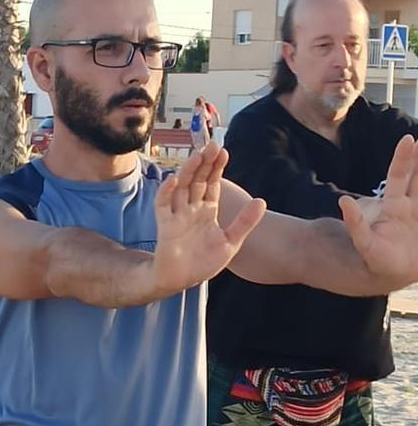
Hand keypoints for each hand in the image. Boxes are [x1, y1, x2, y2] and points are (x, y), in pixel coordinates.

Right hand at [152, 144, 265, 296]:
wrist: (183, 280)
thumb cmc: (204, 262)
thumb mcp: (231, 241)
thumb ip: (245, 222)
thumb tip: (261, 201)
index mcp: (208, 210)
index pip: (212, 183)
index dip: (217, 168)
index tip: (223, 152)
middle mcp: (192, 208)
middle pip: (197, 180)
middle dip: (204, 163)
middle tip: (212, 145)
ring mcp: (178, 215)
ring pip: (181, 187)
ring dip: (188, 171)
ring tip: (197, 156)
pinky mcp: (166, 225)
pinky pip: (163, 205)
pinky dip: (166, 192)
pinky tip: (173, 180)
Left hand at [339, 135, 417, 286]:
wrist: (391, 275)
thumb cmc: (376, 258)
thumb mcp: (364, 242)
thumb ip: (356, 223)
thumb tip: (343, 201)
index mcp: (394, 206)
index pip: (399, 176)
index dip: (403, 159)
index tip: (408, 140)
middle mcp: (409, 207)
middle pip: (417, 178)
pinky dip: (414, 200)